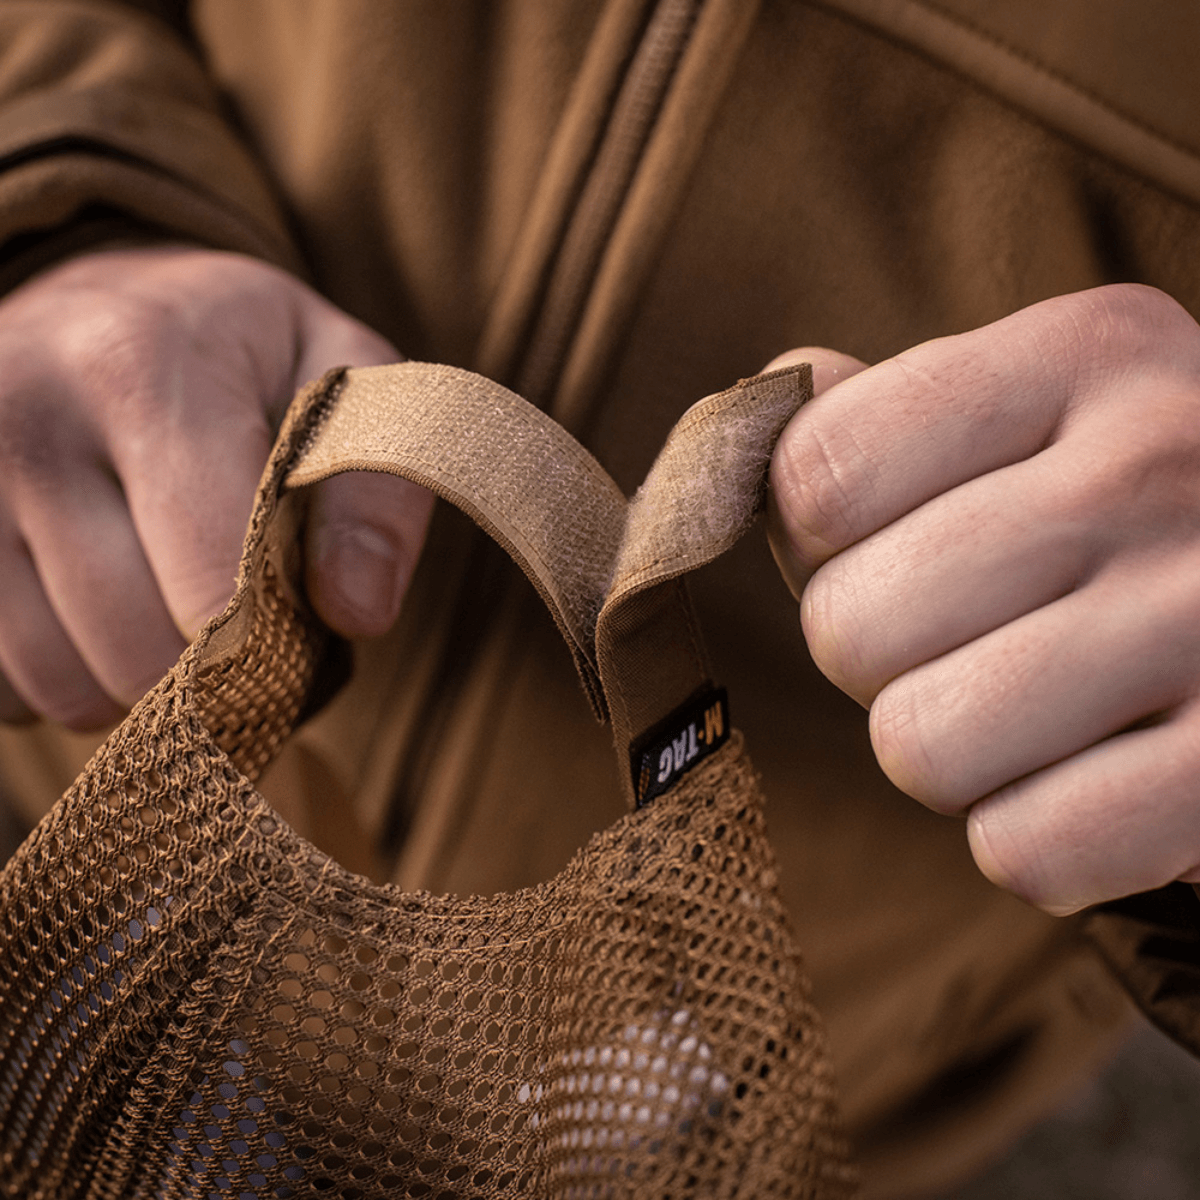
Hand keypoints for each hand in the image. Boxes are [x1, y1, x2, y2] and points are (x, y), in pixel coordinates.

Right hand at [0, 246, 432, 728]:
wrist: (102, 299)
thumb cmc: (240, 351)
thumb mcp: (341, 376)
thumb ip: (377, 486)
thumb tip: (357, 613)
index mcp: (142, 371)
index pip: (210, 588)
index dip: (269, 639)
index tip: (294, 620)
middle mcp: (23, 423)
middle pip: (135, 655)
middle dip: (207, 666)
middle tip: (231, 608)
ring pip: (62, 687)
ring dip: (132, 678)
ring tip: (163, 598)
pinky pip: (1, 690)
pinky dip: (62, 674)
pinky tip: (90, 605)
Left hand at [767, 284, 1199, 914]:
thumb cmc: (1131, 506)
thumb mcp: (1034, 409)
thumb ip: (876, 416)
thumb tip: (746, 427)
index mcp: (1085, 355)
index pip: (817, 474)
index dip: (818, 539)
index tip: (890, 541)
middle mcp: (1157, 468)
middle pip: (848, 625)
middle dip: (876, 656)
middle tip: (968, 639)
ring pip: (917, 746)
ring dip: (948, 748)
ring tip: (1029, 704)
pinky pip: (1025, 850)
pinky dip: (1031, 835)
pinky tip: (1091, 773)